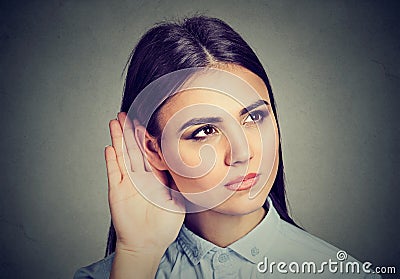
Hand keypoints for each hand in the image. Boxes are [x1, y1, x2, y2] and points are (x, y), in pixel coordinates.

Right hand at [105, 112, 184, 253]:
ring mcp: (127, 183)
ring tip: (115, 122)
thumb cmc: (164, 224)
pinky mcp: (117, 191)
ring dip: (118, 139)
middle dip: (129, 131)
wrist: (148, 242)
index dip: (146, 137)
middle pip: (133, 149)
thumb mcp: (177, 199)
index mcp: (154, 177)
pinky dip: (111, 160)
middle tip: (126, 113)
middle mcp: (140, 177)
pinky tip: (109, 147)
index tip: (145, 121)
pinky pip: (113, 173)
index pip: (149, 152)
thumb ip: (177, 181)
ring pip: (122, 155)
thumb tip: (183, 164)